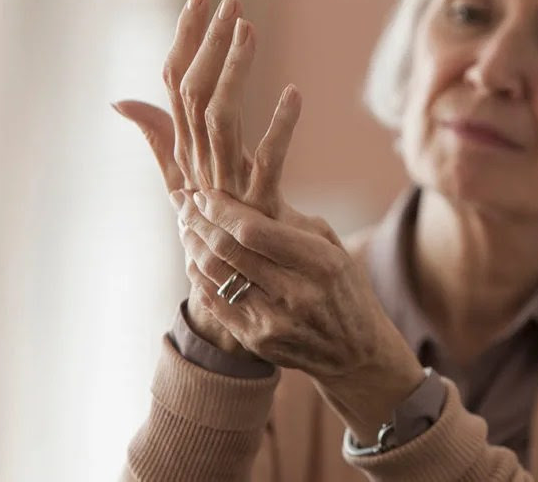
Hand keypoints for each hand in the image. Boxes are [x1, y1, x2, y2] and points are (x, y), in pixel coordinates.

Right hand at [113, 0, 298, 353]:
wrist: (239, 307)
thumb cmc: (217, 242)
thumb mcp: (186, 186)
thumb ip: (160, 139)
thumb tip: (123, 100)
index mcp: (184, 158)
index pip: (174, 86)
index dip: (183, 40)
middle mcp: (196, 170)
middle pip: (189, 95)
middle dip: (202, 42)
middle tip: (223, 0)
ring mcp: (224, 192)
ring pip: (217, 119)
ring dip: (231, 70)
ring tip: (247, 28)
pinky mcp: (257, 213)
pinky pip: (265, 165)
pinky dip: (279, 128)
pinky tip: (295, 94)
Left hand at [174, 189, 425, 443]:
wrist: (354, 352)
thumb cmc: (341, 287)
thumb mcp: (331, 246)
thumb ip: (290, 221)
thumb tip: (244, 185)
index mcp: (320, 263)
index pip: (253, 230)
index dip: (221, 209)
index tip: (203, 193)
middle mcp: (296, 294)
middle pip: (227, 250)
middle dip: (197, 220)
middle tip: (182, 201)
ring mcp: (274, 321)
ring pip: (214, 275)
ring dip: (192, 245)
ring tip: (185, 226)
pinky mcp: (257, 340)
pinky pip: (213, 301)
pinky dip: (198, 275)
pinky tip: (194, 257)